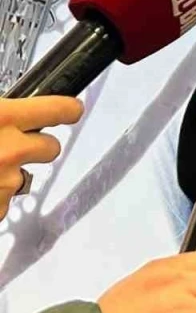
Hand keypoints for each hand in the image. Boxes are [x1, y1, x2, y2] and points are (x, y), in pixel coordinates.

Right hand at [0, 96, 82, 216]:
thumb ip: (2, 113)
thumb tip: (9, 112)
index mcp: (2, 117)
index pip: (59, 109)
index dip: (67, 110)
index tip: (72, 110)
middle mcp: (10, 149)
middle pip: (51, 148)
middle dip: (35, 147)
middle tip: (8, 146)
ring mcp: (5, 182)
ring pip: (23, 178)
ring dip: (7, 175)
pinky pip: (3, 202)